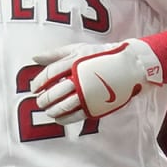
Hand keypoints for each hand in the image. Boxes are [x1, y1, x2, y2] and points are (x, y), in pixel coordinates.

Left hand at [31, 39, 161, 124]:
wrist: (132, 65)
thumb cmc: (102, 55)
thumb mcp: (78, 48)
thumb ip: (55, 54)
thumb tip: (34, 57)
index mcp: (75, 61)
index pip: (50, 74)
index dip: (38, 82)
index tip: (34, 88)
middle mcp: (81, 77)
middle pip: (55, 92)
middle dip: (44, 99)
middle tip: (39, 101)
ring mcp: (90, 92)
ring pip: (64, 105)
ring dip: (52, 110)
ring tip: (47, 111)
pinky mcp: (98, 103)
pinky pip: (78, 115)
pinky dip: (65, 119)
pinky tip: (59, 118)